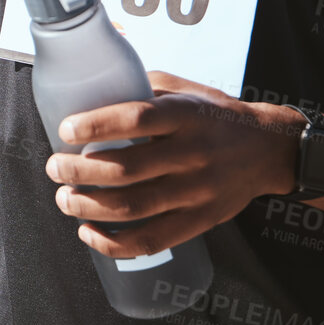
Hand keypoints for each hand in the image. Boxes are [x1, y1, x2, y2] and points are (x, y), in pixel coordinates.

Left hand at [45, 71, 300, 258]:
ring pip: (134, 207)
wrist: (269, 149)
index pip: (138, 118)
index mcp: (186, 115)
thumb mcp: (185, 89)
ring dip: (88, 206)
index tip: (66, 128)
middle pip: (127, 169)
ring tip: (65, 199)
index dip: (97, 125)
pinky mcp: (200, 221)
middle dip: (79, 171)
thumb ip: (143, 87)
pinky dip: (114, 243)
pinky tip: (88, 233)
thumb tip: (92, 81)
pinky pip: (152, 240)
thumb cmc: (215, 115)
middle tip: (55, 168)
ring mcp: (197, 191)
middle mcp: (193, 154)